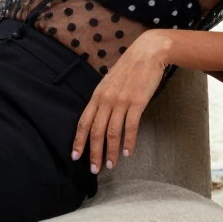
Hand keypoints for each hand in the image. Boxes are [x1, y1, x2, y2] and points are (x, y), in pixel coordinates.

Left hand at [70, 30, 168, 173]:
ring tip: (111, 165)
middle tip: (94, 169)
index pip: (84, 122)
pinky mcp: (137, 103)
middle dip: (93, 153)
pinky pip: (130, 127)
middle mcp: (106, 100)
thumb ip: (103, 99)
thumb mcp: (109, 82)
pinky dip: (129, 142)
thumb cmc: (129, 68)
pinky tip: (128, 152)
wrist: (147, 53)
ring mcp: (121, 101)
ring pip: (112, 133)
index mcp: (97, 95)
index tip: (75, 156)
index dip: (79, 141)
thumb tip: (99, 117)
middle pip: (96, 132)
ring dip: (111, 152)